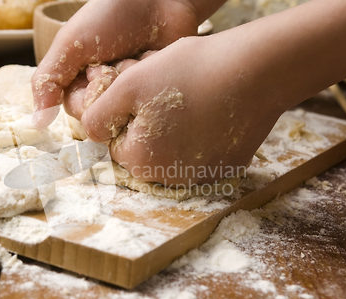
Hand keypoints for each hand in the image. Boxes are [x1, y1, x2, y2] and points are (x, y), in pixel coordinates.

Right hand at [31, 0, 223, 127]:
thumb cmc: (111, 14)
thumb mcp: (70, 44)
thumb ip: (48, 80)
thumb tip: (36, 123)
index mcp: (80, 81)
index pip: (80, 110)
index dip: (90, 93)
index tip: (99, 68)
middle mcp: (105, 90)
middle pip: (104, 114)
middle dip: (113, 87)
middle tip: (121, 60)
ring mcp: (131, 92)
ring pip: (128, 110)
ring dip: (133, 84)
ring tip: (140, 57)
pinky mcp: (154, 92)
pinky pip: (152, 104)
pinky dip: (153, 83)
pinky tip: (155, 60)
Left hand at [81, 37, 278, 186]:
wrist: (254, 72)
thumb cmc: (187, 74)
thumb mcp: (128, 86)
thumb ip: (99, 116)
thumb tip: (91, 133)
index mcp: (141, 162)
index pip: (116, 143)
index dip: (124, 114)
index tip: (141, 92)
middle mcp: (170, 178)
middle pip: (145, 150)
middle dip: (148, 123)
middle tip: (165, 93)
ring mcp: (202, 176)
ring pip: (173, 151)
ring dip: (174, 130)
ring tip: (190, 99)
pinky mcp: (227, 166)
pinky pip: (202, 152)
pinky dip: (202, 135)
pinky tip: (211, 110)